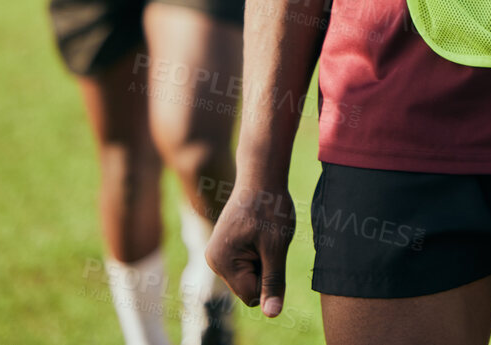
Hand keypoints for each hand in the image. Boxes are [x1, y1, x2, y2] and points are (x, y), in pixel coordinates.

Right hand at [207, 181, 295, 317]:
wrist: (261, 177)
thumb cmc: (271, 209)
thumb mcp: (277, 247)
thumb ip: (273, 282)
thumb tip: (273, 314)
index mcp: (222, 262)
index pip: (251, 295)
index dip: (269, 278)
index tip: (272, 250)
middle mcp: (214, 260)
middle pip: (248, 286)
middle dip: (265, 268)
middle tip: (269, 240)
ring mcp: (217, 253)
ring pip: (249, 275)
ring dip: (263, 260)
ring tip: (264, 234)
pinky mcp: (224, 247)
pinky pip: (246, 263)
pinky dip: (258, 253)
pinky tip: (259, 232)